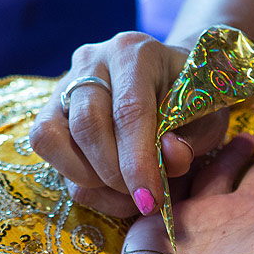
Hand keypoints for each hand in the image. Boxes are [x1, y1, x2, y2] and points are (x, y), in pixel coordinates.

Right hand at [29, 32, 230, 216]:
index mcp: (134, 53)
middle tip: (142, 198)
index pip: (130, 110)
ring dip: (90, 180)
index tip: (150, 199)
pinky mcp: (50, 110)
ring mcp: (64, 84)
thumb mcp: (206, 117)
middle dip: (114, 174)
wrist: (170, 79)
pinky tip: (109, 190)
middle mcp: (92, 61)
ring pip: (53, 138)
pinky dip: (78, 181)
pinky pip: (47, 150)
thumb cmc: (190, 99)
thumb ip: (193, 138)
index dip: (138, 162)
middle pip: (86, 124)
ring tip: (126, 192)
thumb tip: (171, 158)